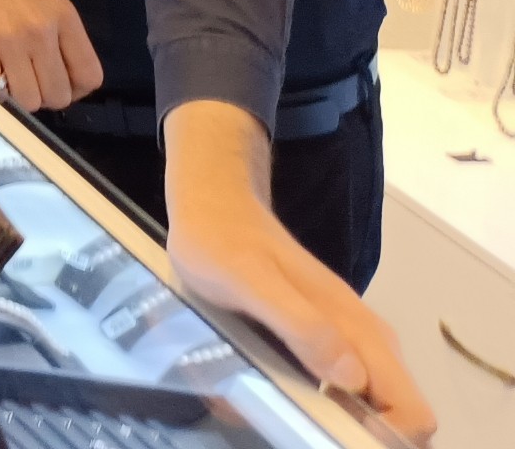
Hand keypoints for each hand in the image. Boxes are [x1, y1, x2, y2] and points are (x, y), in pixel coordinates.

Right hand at [0, 0, 102, 110]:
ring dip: (16, 97)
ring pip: (28, 101)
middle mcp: (41, 31)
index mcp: (63, 15)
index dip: (74, 90)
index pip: (89, 76)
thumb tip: (57, 72)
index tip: (56, 83)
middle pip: (58, 95)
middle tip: (24, 81)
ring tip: (1, 75)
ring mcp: (8, 41)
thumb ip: (55, 31)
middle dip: (42, 95)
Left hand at [165, 102, 432, 441]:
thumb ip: (301, 325)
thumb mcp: (250, 283)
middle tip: (302, 426)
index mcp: (357, 330)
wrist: (215, 201)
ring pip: (365, 400)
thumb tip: (351, 377)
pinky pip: (338, 381)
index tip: (338, 438)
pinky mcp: (323, 332)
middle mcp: (364, 336)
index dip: (386, 436)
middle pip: (394, 411)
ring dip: (332, 417)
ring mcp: (345, 334)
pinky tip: (274, 387)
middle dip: (357, 432)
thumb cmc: (223, 241)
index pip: (410, 409)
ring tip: (281, 409)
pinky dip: (315, 397)